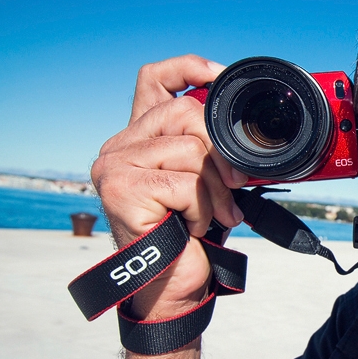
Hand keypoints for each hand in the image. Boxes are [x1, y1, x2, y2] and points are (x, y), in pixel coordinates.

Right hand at [92, 55, 248, 320]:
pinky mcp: (120, 189)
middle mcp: (118, 147)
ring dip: (216, 190)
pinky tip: (193, 227)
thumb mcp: (205, 184)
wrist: (171, 290)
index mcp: (138, 139)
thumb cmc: (189, 239)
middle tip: (236, 185)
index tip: (220, 76)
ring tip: (212, 216)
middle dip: (221, 150)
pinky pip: (185, 182)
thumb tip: (244, 133)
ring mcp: (114, 166)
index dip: (189, 67)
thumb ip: (210, 150)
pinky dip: (202, 208)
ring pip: (191, 149)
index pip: (154, 79)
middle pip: (185, 112)